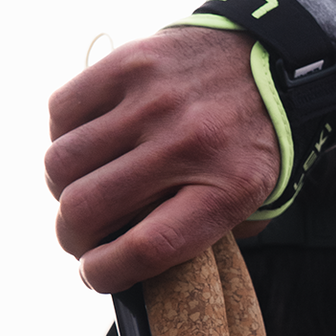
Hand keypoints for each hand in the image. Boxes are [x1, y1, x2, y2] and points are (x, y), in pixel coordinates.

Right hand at [46, 27, 278, 291]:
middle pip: (88, 209)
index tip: (94, 275)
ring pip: (61, 164)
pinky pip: (62, 113)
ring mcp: (153, 99)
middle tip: (81, 238)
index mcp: (226, 190)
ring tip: (81, 189)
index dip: (105, 273)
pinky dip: (63, 138)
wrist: (274, 60)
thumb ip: (199, 239)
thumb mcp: (251, 205)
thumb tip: (130, 266)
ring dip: (61, 189)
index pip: (146, 247)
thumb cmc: (253, 147)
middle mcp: (187, 143)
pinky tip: (88, 146)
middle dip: (72, 237)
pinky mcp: (128, 63)